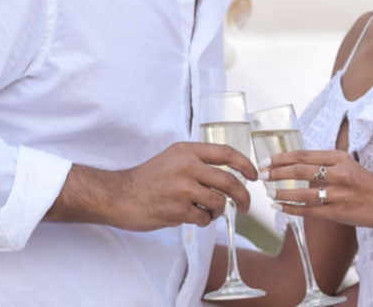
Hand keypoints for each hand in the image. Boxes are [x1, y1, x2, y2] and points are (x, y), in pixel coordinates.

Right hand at [47, 142, 256, 229]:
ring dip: (218, 211)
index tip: (254, 175)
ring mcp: (183, 188)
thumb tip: (228, 176)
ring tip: (207, 212)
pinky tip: (191, 217)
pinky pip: (204, 218)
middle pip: (230, 181)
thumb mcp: (172, 159)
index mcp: (187, 150)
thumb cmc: (147, 179)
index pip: (226, 153)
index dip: (246, 164)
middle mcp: (187, 166)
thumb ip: (197, 162)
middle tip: (244, 207)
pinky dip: (203, 221)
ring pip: (219, 202)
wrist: (118, 195)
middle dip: (243, 197)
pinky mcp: (177, 209)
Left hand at [265, 149, 372, 229]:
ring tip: (268, 192)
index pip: (304, 155)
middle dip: (277, 172)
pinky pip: (309, 210)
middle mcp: (339, 173)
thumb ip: (327, 164)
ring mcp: (339, 194)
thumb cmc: (369, 184)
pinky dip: (292, 208)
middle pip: (300, 170)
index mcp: (340, 158)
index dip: (282, 158)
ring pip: (302, 192)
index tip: (267, 160)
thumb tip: (298, 164)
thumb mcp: (350, 165)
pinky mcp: (338, 212)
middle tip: (261, 174)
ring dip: (282, 192)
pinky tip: (280, 206)